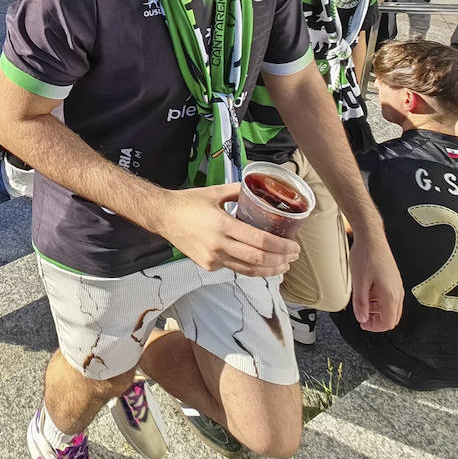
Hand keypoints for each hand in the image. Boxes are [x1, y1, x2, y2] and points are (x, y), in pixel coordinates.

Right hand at [158, 184, 300, 276]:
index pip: (260, 241)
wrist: (163, 216)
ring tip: (283, 266)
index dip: (280, 246)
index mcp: (222, 225)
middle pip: (257, 259)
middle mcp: (218, 245)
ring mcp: (212, 258)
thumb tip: (258, 188)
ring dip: (269, 269)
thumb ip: (239, 191)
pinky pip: (234, 269)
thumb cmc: (188, 203)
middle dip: (280, 260)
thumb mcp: (216, 192)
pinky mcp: (208, 265)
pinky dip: (251, 268)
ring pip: (248, 269)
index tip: (294, 246)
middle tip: (293, 257)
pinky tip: (261, 265)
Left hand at [348, 231, 404, 331]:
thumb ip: (361, 303)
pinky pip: (389, 296)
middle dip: (377, 320)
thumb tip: (362, 319)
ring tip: (362, 303)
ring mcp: (396, 284)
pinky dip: (379, 300)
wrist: (371, 237)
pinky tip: (367, 293)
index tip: (362, 324)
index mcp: (390, 294)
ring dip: (377, 310)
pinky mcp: (393, 279)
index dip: (375, 327)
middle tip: (362, 316)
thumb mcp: (359, 282)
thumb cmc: (365, 256)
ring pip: (391, 307)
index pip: (388, 322)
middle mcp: (397, 291)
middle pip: (392, 317)